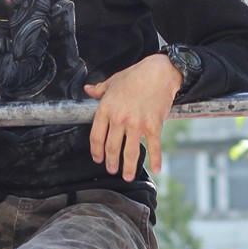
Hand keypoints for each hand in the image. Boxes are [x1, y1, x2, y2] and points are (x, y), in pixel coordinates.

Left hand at [85, 54, 177, 180]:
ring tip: (126, 176)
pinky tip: (156, 169)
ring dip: (128, 167)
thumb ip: (99, 89)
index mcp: (106, 109)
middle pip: (112, 147)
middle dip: (111, 162)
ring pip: (130, 152)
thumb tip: (88, 90)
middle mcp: (119, 119)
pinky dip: (155, 159)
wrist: (159, 72)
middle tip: (111, 169)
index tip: (97, 158)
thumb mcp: (113, 81)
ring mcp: (136, 124)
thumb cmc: (135, 75)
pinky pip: (154, 147)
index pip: (96, 136)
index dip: (96, 151)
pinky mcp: (153, 126)